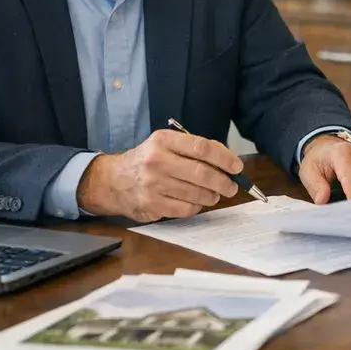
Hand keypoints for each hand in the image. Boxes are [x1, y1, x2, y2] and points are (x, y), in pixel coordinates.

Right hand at [77, 129, 241, 221]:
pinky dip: (197, 206)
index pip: (201, 147)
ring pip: (196, 193)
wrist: (114, 180)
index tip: (236, 166)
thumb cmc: (148, 160)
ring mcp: (153, 184)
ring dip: (212, 196)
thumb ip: (194, 149)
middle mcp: (156, 161)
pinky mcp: (152, 204)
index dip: (224, 158)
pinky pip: (185, 209)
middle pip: (201, 173)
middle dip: (223, 182)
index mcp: (163, 140)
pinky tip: (196, 202)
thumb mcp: (166, 144)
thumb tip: (227, 161)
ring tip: (214, 194)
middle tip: (231, 186)